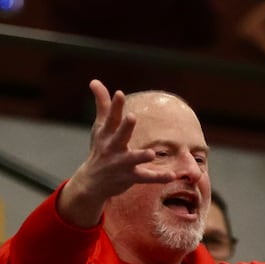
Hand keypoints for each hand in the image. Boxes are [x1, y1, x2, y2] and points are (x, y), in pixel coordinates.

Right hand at [58, 80, 193, 224]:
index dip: (115, 106)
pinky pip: (146, 177)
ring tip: (151, 153)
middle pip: (120, 136)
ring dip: (141, 156)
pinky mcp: (130, 177)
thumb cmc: (100, 148)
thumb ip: (102, 104)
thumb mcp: (100, 127)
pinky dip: (159, 177)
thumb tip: (94, 80)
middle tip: (131, 117)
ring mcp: (122, 163)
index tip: (119, 93)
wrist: (92, 183)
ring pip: (133, 159)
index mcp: (107, 134)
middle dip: (125, 127)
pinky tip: (172, 175)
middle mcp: (113, 147)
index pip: (111, 118)